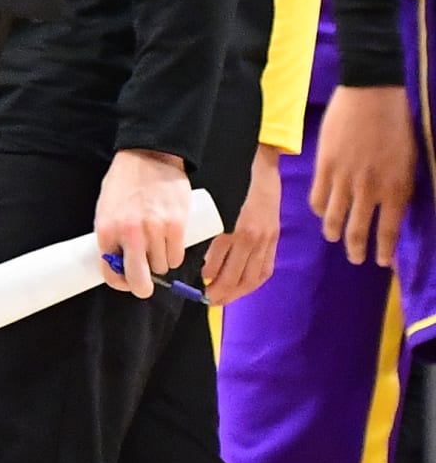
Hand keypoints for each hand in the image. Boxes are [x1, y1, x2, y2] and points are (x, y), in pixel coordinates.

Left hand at [95, 149, 191, 297]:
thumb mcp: (106, 208)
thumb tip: (117, 262)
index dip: (120, 282)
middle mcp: (130, 233)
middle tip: (145, 282)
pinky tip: (170, 242)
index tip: (126, 281)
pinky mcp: (177, 225)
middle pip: (139, 280)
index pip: (110, 272)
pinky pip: (177, 256)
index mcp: (107, 230)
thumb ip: (111, 235)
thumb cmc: (125, 181)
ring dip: (160, 262)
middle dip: (142, 286)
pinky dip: (175, 255)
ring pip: (161, 268)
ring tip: (157, 244)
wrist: (149, 155)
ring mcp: (155, 230)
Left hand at [203, 143, 281, 303]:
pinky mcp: (274, 239)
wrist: (260, 164)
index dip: (203, 280)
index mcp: (231, 228)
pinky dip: (253, 284)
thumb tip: (187, 249)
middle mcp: (249, 238)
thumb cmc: (229, 180)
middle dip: (217, 294)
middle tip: (205, 299)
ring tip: (221, 299)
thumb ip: (202, 224)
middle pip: (232, 278)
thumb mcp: (210, 200)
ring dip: (235, 294)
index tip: (192, 286)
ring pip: (250, 279)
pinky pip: (265, 270)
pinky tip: (242, 288)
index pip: (213, 265)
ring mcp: (265, 240)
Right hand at [311, 84, 415, 264]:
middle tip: (356, 257)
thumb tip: (393, 208)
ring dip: (334, 233)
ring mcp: (344, 179)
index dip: (383, 250)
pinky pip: (318, 197)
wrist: (371, 93)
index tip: (382, 262)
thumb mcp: (409, 162)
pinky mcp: (324, 166)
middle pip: (357, 230)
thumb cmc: (398, 123)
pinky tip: (322, 211)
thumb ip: (400, 188)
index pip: (388, 231)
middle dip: (356, 249)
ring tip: (334, 238)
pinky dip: (320, 209)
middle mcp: (369, 190)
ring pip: (334, 218)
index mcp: (395, 189)